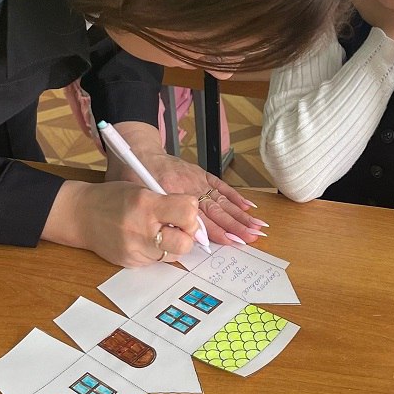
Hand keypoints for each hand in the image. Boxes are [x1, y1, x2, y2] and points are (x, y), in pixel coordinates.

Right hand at [44, 180, 202, 266]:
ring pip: (173, 256)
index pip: (188, 212)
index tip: (186, 210)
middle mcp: (141, 229)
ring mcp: (135, 250)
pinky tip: (142, 240)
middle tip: (178, 227)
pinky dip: (155, 251)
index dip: (191, 212)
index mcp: (146, 204)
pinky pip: (156, 261)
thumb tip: (194, 218)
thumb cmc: (112, 198)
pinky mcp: (130, 263)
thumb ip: (168, 202)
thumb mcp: (141, 189)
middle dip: (187, 236)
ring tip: (156, 232)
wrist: (80, 215)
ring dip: (171, 245)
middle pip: (185, 243)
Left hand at [128, 142, 267, 245]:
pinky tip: (248, 207)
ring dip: (241, 215)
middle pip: (217, 211)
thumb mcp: (141, 199)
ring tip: (257, 227)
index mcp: (173, 195)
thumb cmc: (136, 178)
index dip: (215, 231)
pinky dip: (235, 196)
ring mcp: (198, 180)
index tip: (230, 241)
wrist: (139, 152)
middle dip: (236, 226)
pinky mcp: (201, 174)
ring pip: (222, 200)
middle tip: (252, 238)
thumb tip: (179, 237)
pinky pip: (220, 186)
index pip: (199, 218)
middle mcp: (189, 187)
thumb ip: (161, 217)